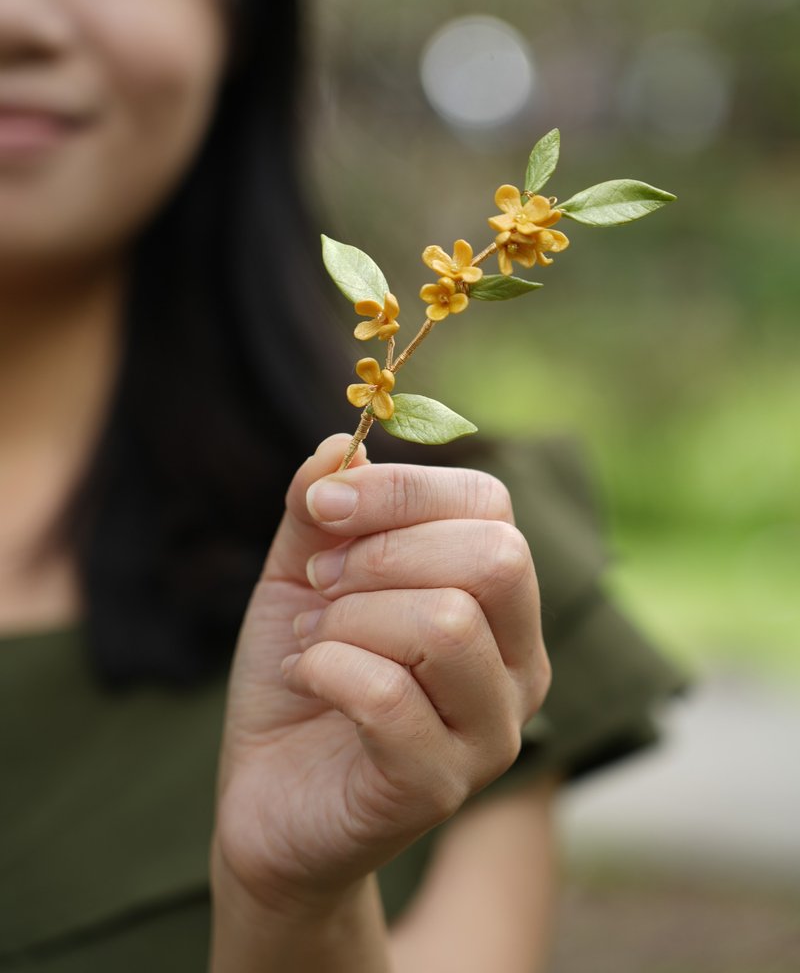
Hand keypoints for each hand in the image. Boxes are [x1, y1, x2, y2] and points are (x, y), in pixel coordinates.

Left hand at [212, 434, 549, 907]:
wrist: (267, 798)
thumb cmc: (304, 674)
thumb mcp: (301, 572)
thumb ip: (320, 507)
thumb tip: (342, 443)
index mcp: (501, 602)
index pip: (491, 505)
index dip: (401, 489)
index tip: (324, 509)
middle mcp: (521, 665)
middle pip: (494, 558)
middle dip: (383, 553)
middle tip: (322, 584)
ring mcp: (491, 733)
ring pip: (446, 624)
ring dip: (350, 617)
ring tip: (315, 638)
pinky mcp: (439, 788)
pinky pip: (390, 697)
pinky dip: (326, 669)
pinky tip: (307, 678)